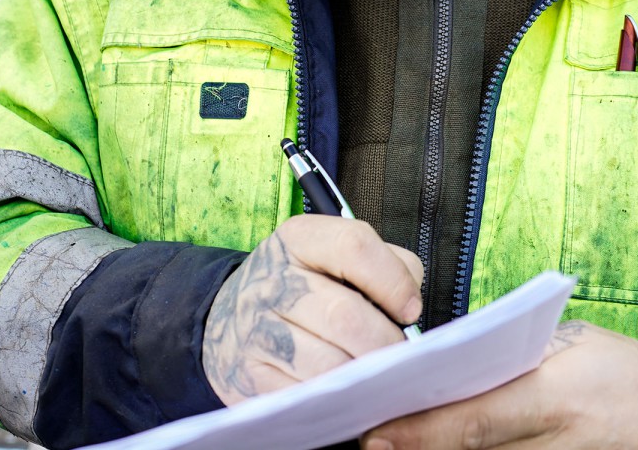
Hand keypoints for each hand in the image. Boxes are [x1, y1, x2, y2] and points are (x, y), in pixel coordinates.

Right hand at [203, 215, 423, 405]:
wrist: (227, 319)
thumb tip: (410, 303)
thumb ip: (384, 266)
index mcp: (298, 240)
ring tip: (375, 377)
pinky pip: (304, 394)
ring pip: (327, 363)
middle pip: (345, 315)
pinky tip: (343, 392)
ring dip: (361, 376)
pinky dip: (332, 398)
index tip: (410, 310)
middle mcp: (271, 280)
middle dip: (384, 343)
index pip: (354, 246)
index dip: (393, 281)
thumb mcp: (335, 258)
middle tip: (398, 357)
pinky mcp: (249, 376)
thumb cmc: (303, 287)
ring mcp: (255, 330)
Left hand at [362, 321, 637, 449]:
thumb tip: (446, 361)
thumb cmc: (626, 374)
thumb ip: (512, 353)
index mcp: (559, 397)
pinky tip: (432, 446)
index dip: (420, 430)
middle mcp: (555, 445)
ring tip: (393, 439)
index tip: (374, 429)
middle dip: (414, 445)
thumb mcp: (574, 343)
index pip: (476, 419)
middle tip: (366, 434)